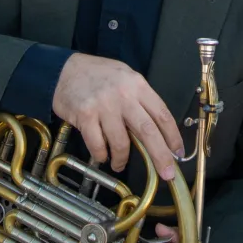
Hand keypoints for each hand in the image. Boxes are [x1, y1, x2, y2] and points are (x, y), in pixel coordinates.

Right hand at [51, 53, 182, 177]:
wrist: (64, 70)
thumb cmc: (98, 75)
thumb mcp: (125, 79)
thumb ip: (139, 100)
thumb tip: (155, 130)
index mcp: (137, 85)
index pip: (162, 114)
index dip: (173, 136)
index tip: (178, 152)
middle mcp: (123, 95)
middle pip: (148, 131)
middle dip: (160, 156)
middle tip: (167, 173)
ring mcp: (104, 106)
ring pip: (121, 143)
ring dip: (122, 159)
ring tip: (119, 163)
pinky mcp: (85, 116)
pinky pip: (98, 145)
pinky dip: (102, 155)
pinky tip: (102, 155)